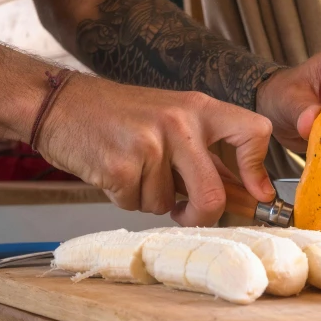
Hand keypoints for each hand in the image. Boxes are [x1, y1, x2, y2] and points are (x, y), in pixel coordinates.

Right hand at [37, 74, 274, 225]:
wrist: (61, 104)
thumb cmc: (118, 115)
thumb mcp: (170, 117)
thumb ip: (205, 151)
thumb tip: (244, 191)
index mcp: (198, 108)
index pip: (254, 131)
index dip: (259, 170)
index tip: (257, 194)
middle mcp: (179, 123)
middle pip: (213, 194)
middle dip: (201, 215)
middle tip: (186, 213)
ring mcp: (150, 145)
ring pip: (167, 205)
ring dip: (151, 199)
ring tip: (133, 170)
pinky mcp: (121, 167)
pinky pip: (137, 206)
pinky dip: (126, 198)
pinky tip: (114, 172)